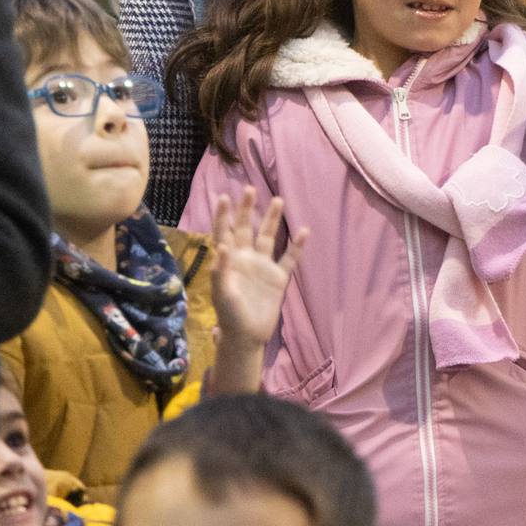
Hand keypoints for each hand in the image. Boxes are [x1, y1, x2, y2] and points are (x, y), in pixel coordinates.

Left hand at [206, 188, 298, 394]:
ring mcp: (263, 267)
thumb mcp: (222, 294)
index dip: (223, 216)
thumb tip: (222, 245)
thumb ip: (221, 270)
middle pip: (246, 228)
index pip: (224, 232)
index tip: (224, 197)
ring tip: (277, 200)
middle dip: (246, 209)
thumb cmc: (229, 316)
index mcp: (229, 261)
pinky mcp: (278, 279)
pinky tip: (304, 231)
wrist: (247, 337)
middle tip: (249, 189)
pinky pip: (289, 259)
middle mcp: (246, 258)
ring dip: (272, 220)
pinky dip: (296, 246)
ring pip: (268, 237)